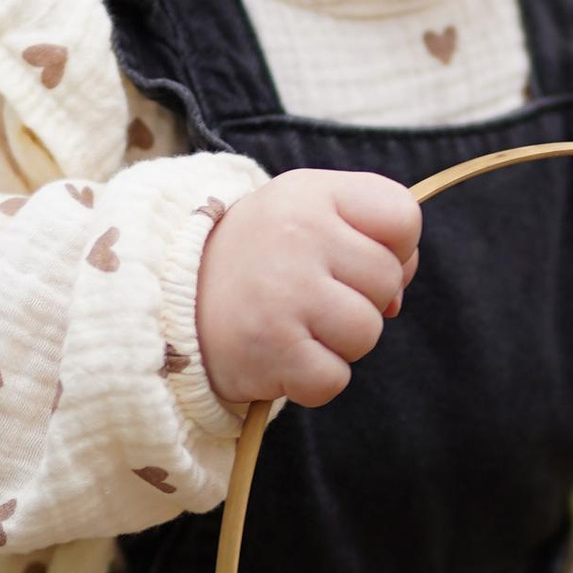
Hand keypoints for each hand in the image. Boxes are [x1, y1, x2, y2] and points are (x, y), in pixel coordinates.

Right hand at [195, 167, 421, 410]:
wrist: (169, 296)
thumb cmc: (258, 254)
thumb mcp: (306, 210)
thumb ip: (367, 233)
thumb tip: (396, 299)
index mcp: (313, 194)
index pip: (403, 217)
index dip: (397, 247)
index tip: (355, 256)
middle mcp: (299, 236)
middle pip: (388, 281)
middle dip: (361, 297)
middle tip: (311, 293)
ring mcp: (285, 294)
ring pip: (367, 333)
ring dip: (338, 341)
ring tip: (294, 323)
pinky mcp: (273, 351)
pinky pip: (334, 378)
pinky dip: (313, 378)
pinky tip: (281, 354)